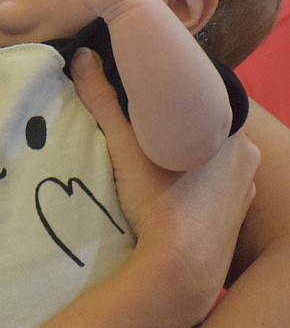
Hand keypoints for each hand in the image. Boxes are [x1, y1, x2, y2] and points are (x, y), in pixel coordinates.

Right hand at [71, 48, 258, 316]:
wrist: (182, 272)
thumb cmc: (159, 200)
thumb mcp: (123, 145)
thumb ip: (103, 99)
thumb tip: (81, 56)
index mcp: (228, 127)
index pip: (200, 94)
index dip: (172, 91)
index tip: (144, 92)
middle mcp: (246, 153)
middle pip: (204, 124)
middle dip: (176, 122)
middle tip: (142, 121)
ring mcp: (244, 188)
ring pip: (211, 155)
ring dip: (186, 151)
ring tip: (153, 154)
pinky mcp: (237, 216)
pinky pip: (216, 185)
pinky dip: (196, 181)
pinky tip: (172, 186)